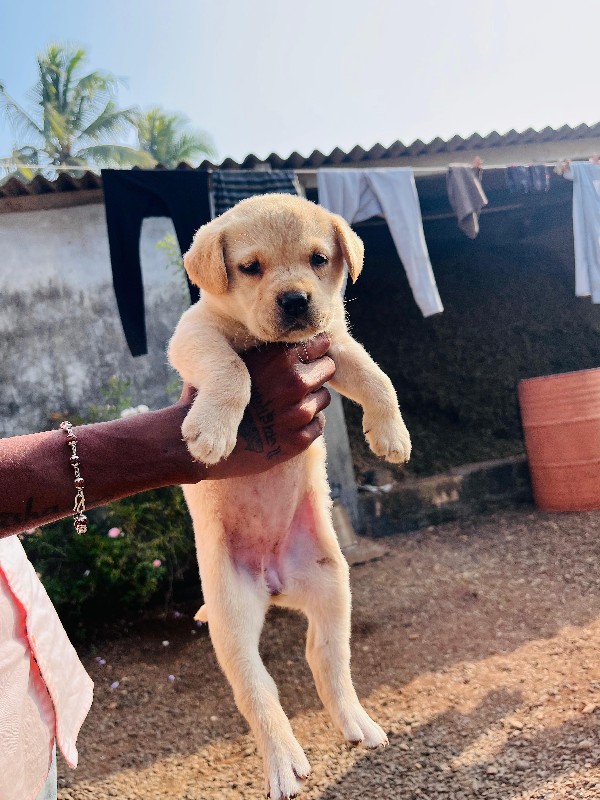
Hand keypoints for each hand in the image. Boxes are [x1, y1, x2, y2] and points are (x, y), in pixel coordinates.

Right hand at [179, 333, 334, 480]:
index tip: (305, 355)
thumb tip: (286, 323)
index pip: (321, 344)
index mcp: (280, 358)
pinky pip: (318, 424)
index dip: (313, 349)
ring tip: (283, 405)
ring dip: (310, 400)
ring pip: (323, 398)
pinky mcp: (298, 440)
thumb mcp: (237, 360)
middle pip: (327, 369)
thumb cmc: (216, 394)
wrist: (203, 439)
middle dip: (315, 374)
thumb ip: (266, 346)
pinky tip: (282, 424)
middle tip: (294, 383)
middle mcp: (293, 383)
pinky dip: (306, 425)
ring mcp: (298, 413)